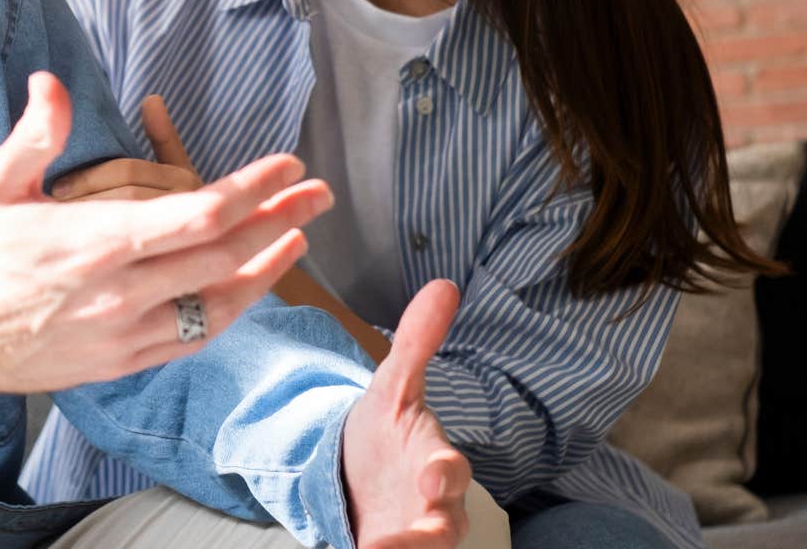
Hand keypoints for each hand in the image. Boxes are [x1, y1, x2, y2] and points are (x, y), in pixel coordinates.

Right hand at [0, 72, 332, 401]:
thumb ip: (35, 134)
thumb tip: (52, 82)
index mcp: (95, 243)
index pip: (198, 215)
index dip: (253, 189)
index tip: (286, 165)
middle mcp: (120, 293)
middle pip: (224, 257)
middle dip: (280, 221)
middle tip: (319, 193)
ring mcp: (124, 334)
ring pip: (218, 303)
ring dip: (267, 268)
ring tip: (299, 237)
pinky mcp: (120, 362)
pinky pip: (193, 338)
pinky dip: (230, 311)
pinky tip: (250, 288)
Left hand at [341, 280, 470, 548]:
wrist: (357, 472)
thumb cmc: (386, 431)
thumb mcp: (393, 386)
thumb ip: (416, 341)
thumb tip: (444, 284)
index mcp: (434, 462)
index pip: (450, 470)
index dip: (444, 474)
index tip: (432, 476)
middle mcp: (432, 509)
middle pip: (444, 530)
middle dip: (429, 536)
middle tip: (397, 541)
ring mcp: (410, 537)